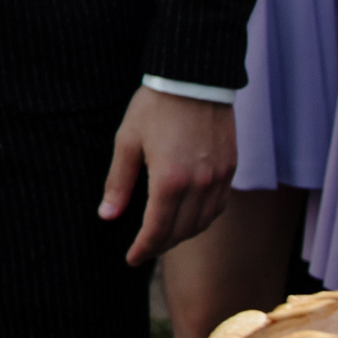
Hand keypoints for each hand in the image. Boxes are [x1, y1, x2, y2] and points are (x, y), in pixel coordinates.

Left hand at [100, 86, 235, 264]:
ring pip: (203, 222)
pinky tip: (189, 218)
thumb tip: (107, 216)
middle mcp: (199, 185)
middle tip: (143, 250)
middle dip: (160, 245)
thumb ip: (117, 182)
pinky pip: (218, 206)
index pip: (157, 229)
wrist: (194, 79)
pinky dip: (203, 219)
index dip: (143, 248)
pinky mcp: (230, 168)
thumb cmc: (154, 107)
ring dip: (182, 235)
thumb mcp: (126, 142)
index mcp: (169, 180)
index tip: (131, 258)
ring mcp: (219, 178)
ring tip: (163, 237)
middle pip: (181, 231)